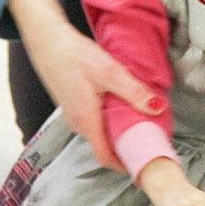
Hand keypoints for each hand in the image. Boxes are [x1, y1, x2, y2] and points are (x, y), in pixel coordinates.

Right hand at [9, 0, 162, 169]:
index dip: (125, 165)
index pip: (105, 156)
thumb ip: (133, 91)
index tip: (143, 165)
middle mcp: (77, 123)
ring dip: (117, 132)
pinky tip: (119, 106)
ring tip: (138, 124)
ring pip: (98, 133)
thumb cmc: (74, 55)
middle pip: (104, 146)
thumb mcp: (109, 72)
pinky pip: (93, 121)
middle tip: (148, 142)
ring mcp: (73, 115)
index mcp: (86, 120)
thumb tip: (157, 108)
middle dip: (125, 148)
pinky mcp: (72, 105)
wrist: (47, 40)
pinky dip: (108, 120)